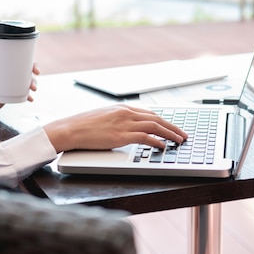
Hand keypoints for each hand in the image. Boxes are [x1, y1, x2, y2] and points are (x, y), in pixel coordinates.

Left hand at [0, 44, 39, 124]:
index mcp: (1, 67)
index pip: (17, 61)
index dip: (29, 62)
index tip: (34, 66)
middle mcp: (6, 74)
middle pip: (24, 71)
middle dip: (33, 74)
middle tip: (35, 77)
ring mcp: (9, 85)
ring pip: (25, 83)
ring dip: (33, 84)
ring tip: (33, 90)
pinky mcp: (9, 95)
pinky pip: (22, 94)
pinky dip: (27, 96)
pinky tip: (30, 99)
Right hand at [43, 104, 188, 152]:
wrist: (70, 129)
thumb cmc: (82, 126)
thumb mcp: (103, 118)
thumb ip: (117, 121)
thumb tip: (126, 128)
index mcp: (122, 108)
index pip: (149, 113)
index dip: (164, 120)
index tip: (172, 127)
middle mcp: (126, 113)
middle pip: (157, 118)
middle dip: (173, 127)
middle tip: (183, 134)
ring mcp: (124, 123)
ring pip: (155, 126)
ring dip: (170, 134)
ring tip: (179, 141)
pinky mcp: (121, 136)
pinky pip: (145, 137)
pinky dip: (157, 141)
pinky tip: (163, 146)